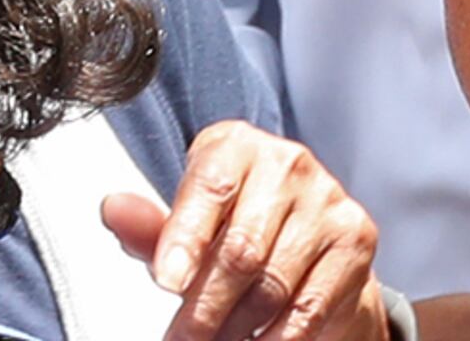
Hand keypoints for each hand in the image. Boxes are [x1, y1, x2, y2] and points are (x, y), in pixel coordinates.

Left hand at [100, 122, 389, 340]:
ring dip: (235, 333)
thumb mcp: (187, 225)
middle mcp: (289, 163)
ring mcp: (328, 201)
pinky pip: (309, 309)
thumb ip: (150, 227)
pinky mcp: (356, 240)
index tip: (167, 281)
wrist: (310, 240)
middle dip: (203, 310)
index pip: (211, 186)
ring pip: (273, 286)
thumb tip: (113, 209)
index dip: (186, 236)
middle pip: (241, 250)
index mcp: (237, 147)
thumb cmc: (231, 229)